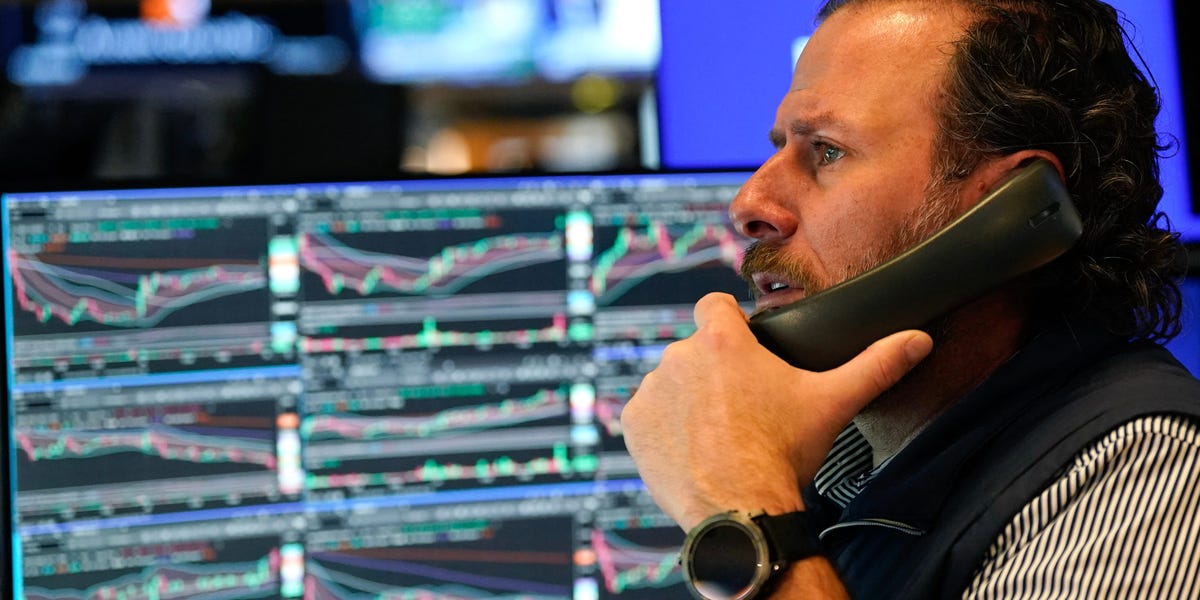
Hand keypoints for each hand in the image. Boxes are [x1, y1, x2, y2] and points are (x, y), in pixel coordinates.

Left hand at [621, 292, 932, 529]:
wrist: (739, 509)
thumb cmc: (783, 453)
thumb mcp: (833, 403)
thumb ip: (876, 365)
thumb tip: (919, 340)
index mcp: (721, 340)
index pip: (715, 305)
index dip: (729, 321)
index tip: (742, 345)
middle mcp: (678, 356)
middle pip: (696, 350)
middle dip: (714, 372)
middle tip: (742, 408)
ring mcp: (651, 390)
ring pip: (671, 383)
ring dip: (688, 400)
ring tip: (718, 434)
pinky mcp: (633, 423)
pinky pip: (647, 414)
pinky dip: (664, 428)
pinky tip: (692, 449)